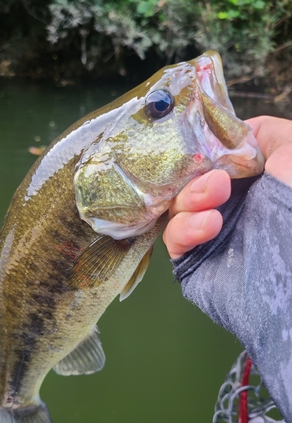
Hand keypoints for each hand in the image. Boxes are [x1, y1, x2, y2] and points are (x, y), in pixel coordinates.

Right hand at [164, 116, 291, 258]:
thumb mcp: (291, 147)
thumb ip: (262, 132)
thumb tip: (233, 135)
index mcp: (246, 180)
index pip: (206, 161)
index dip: (199, 152)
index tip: (204, 148)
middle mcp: (226, 205)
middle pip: (186, 182)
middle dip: (196, 176)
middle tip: (218, 181)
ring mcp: (209, 233)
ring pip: (177, 207)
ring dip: (190, 198)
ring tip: (216, 197)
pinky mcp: (195, 259)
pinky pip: (173, 238)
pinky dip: (185, 228)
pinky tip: (210, 225)